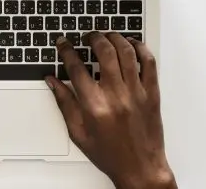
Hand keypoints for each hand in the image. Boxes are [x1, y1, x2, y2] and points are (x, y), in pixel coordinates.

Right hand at [46, 33, 175, 188]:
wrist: (140, 169)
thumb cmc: (110, 155)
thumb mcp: (78, 132)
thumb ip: (65, 103)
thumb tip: (53, 82)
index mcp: (95, 106)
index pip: (76, 68)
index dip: (67, 51)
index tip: (63, 44)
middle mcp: (116, 95)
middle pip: (104, 52)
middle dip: (93, 38)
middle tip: (88, 36)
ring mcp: (136, 92)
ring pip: (126, 52)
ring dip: (115, 38)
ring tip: (108, 36)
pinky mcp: (152, 93)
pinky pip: (149, 62)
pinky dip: (140, 48)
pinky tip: (132, 44)